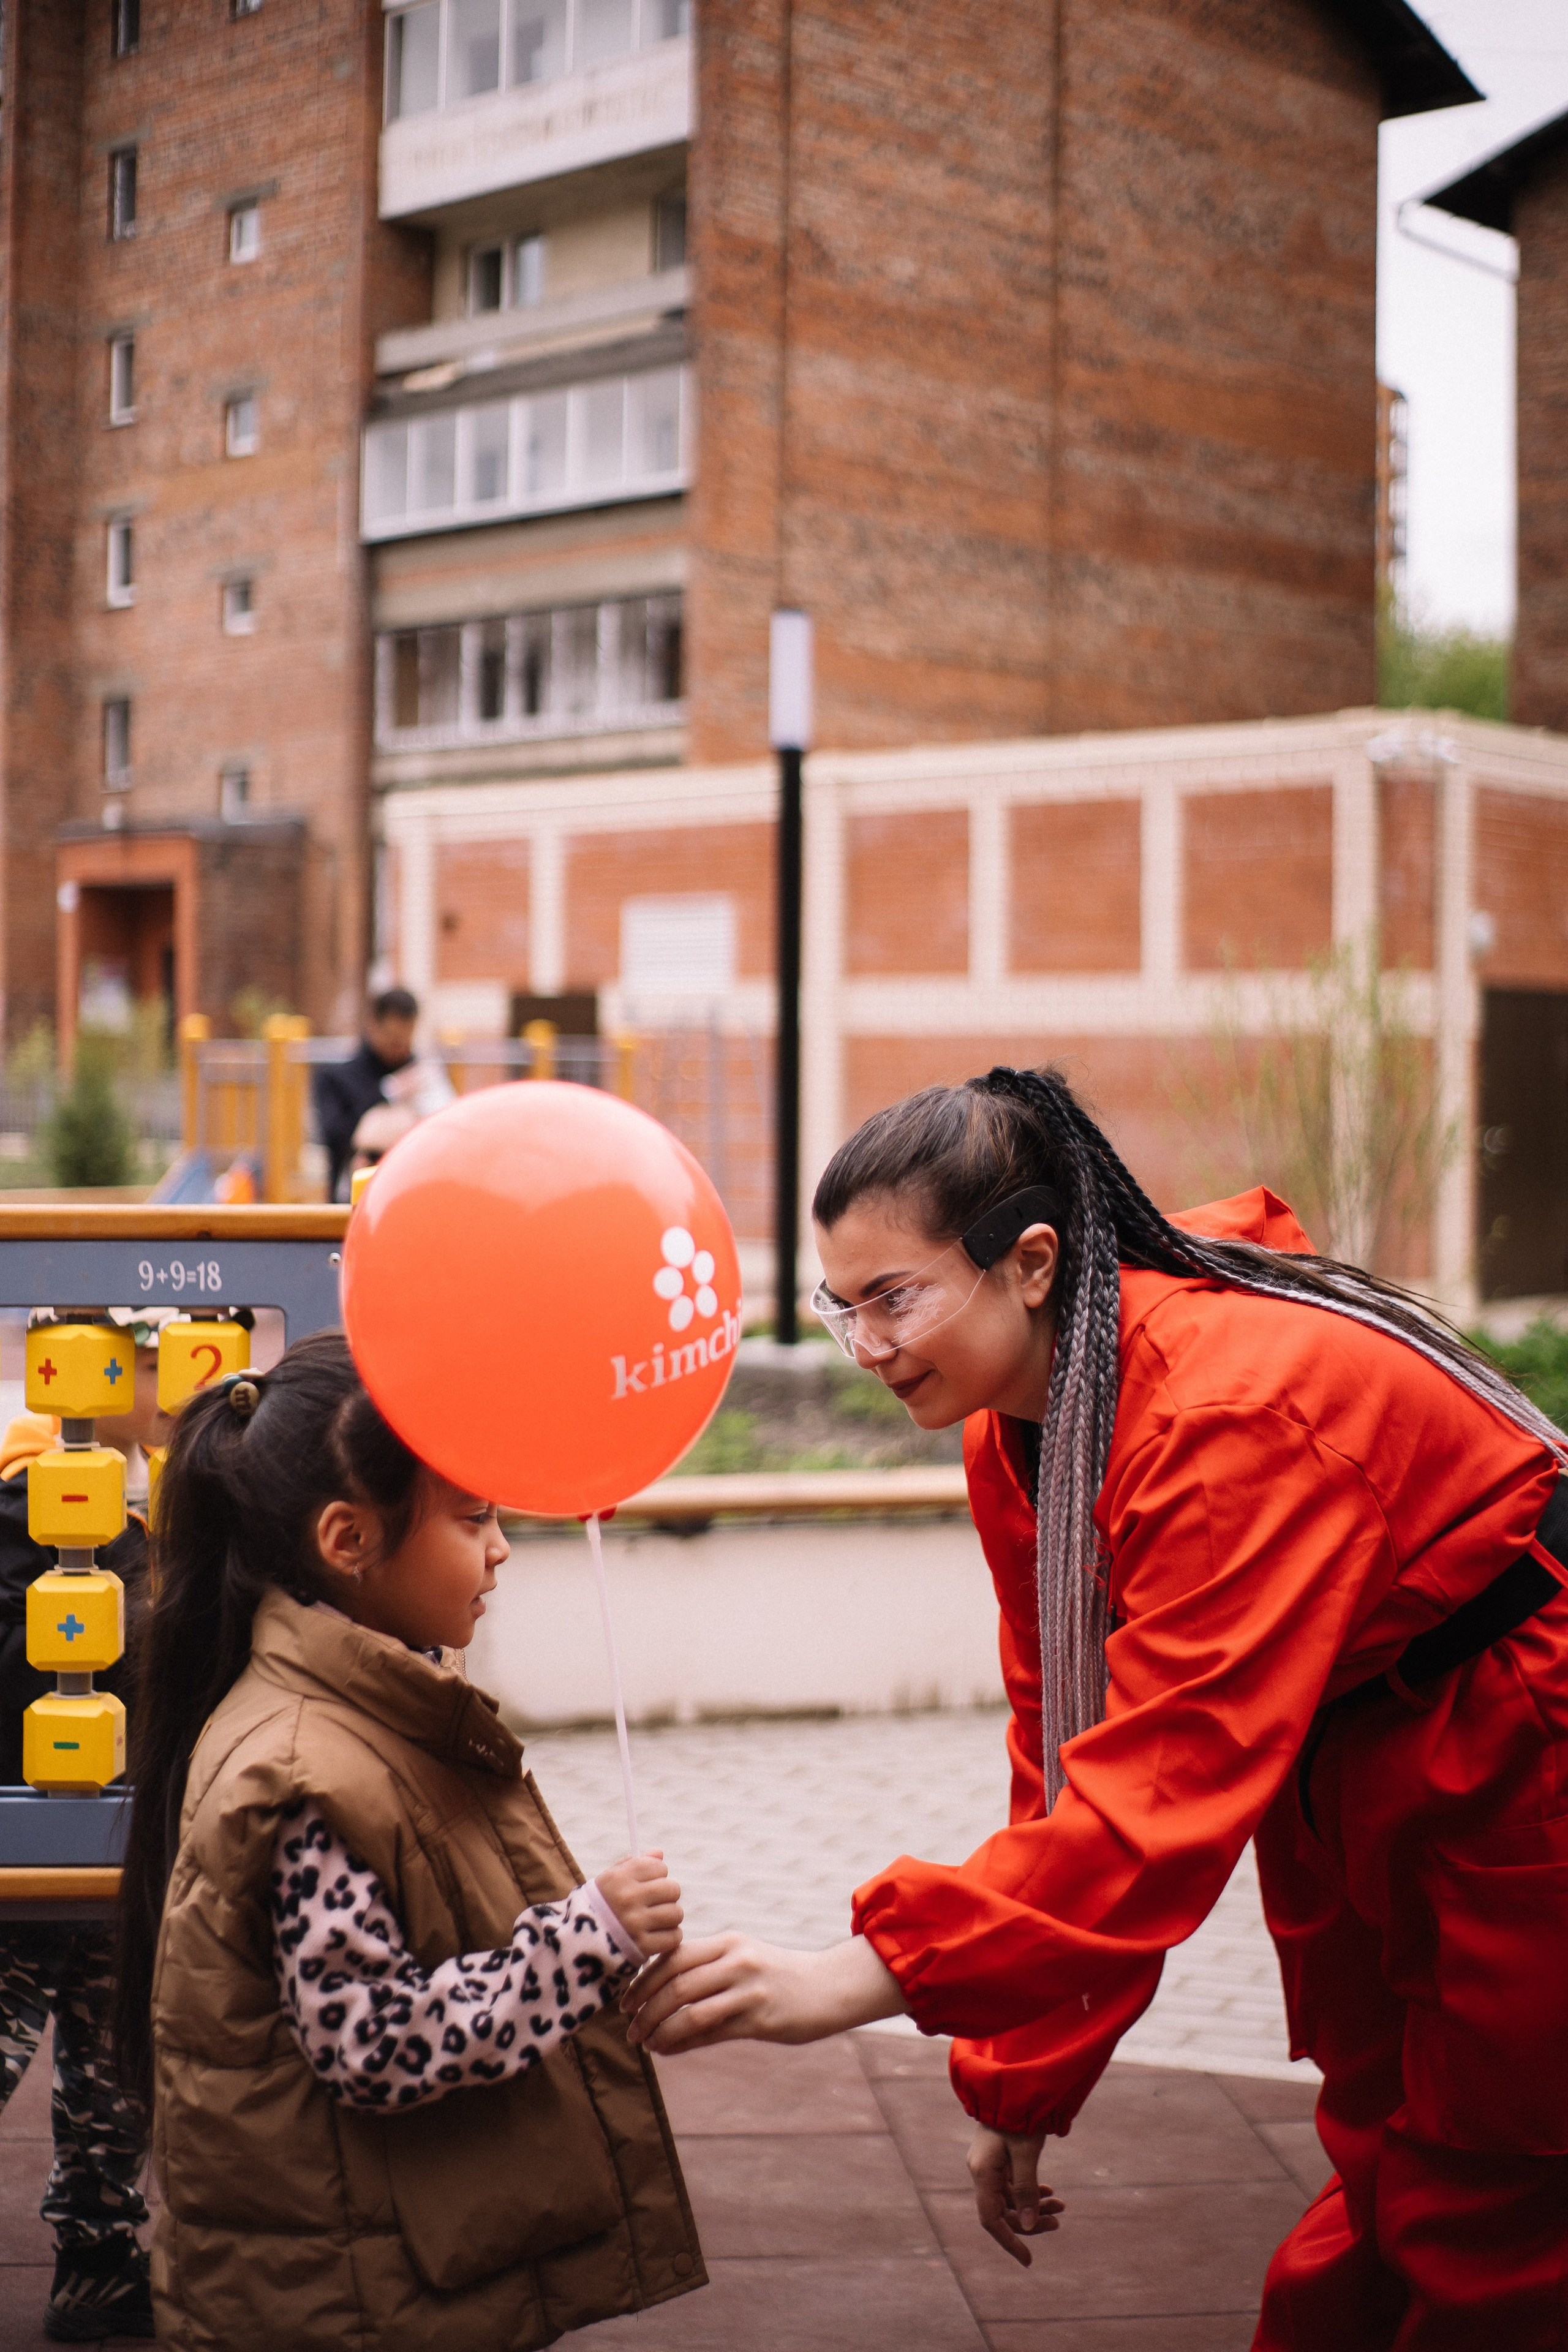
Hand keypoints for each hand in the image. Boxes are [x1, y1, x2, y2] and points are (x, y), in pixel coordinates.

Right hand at [596, 1853, 682, 1957]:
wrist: (581, 1944)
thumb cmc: (601, 1906)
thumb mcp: (609, 1880)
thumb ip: (634, 1863)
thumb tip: (660, 1853)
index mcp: (619, 1879)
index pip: (659, 1867)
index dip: (658, 1874)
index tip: (650, 1883)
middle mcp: (627, 1899)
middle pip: (672, 1889)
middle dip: (667, 1896)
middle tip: (657, 1903)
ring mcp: (635, 1924)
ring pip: (676, 1913)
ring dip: (670, 1917)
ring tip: (657, 1920)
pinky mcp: (643, 1947)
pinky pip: (674, 1937)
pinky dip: (670, 1937)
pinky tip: (657, 1936)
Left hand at [623, 1931, 906, 2052]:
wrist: (828, 1988)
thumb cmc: (778, 1976)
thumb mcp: (743, 1960)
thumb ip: (707, 1970)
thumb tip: (661, 1994)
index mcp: (728, 1942)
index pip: (673, 1958)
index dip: (643, 1981)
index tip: (626, 2002)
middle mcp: (736, 1960)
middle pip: (675, 1984)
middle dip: (645, 2009)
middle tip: (629, 2029)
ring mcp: (748, 1989)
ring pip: (689, 2011)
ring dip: (660, 2031)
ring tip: (646, 2044)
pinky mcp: (759, 2018)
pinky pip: (710, 2033)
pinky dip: (682, 2044)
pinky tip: (669, 2050)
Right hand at [967, 2126, 1062, 2266]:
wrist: (1012, 2085)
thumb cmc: (1019, 2116)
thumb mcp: (1027, 2153)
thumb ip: (1027, 2190)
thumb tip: (1030, 2228)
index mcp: (983, 2172)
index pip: (991, 2220)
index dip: (1009, 2242)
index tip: (1029, 2259)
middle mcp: (982, 2171)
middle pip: (1003, 2212)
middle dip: (1031, 2221)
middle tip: (1059, 2221)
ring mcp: (989, 2165)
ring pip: (1010, 2198)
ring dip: (1034, 2205)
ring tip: (1061, 2205)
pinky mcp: (997, 2158)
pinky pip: (1012, 2185)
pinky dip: (1030, 2191)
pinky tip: (1048, 2190)